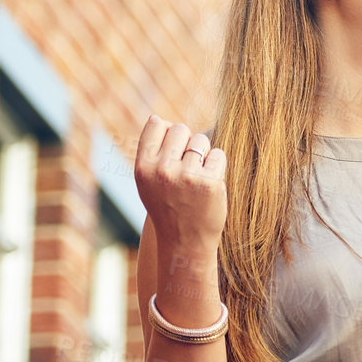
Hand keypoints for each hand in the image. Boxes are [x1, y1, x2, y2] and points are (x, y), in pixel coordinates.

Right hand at [134, 115, 227, 250]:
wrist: (185, 242)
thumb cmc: (168, 207)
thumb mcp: (148, 182)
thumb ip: (151, 153)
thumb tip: (158, 119)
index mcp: (143, 168)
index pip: (156, 124)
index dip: (168, 133)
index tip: (172, 151)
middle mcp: (162, 170)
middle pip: (181, 129)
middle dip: (187, 143)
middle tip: (187, 167)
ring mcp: (186, 176)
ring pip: (201, 140)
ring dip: (203, 155)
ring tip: (197, 178)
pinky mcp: (210, 182)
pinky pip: (218, 155)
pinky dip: (217, 166)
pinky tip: (210, 184)